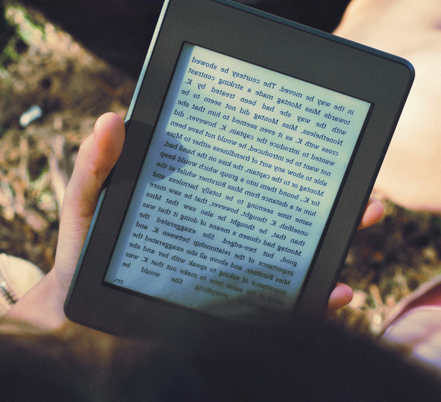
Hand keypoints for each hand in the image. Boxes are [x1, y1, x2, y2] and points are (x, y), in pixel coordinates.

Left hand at [0, 112, 381, 330]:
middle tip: (365, 187)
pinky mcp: (231, 316)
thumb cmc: (82, 260)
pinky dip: (314, 301)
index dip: (285, 169)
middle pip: (286, 218)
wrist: (74, 324)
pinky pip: (282, 309)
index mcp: (199, 208)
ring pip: (296, 259)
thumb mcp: (86, 208)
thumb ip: (95, 168)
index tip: (313, 151)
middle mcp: (224, 241)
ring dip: (336, 240)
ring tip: (365, 217)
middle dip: (331, 202)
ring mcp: (232, 279)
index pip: (250, 183)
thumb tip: (113, 117)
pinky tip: (336, 291)